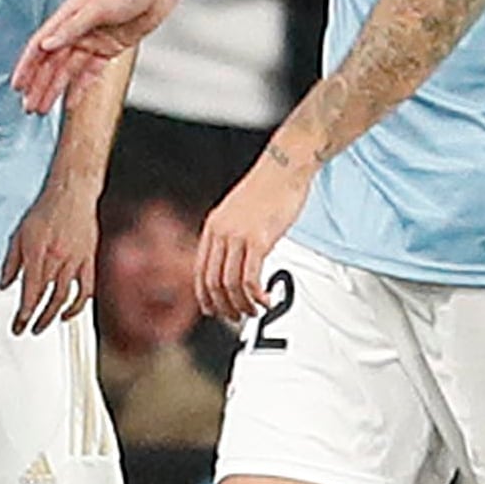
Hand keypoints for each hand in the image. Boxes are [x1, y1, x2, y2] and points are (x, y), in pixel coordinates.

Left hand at [0, 178, 98, 334]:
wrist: (73, 192)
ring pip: (65, 297)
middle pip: (46, 298)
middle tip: (26, 330)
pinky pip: (86, 289)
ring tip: (42, 326)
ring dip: (53, 316)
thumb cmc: (46, 209)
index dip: (23, 312)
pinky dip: (78, 305)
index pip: (30, 291)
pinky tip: (68, 313)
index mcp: (38, 253)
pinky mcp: (89, 260)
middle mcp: (57, 260)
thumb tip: (4, 284)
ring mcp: (75, 261)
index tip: (17, 325)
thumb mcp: (20, 233)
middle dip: (35, 318)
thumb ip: (11, 262)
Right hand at [13, 0, 185, 113]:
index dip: (27, 66)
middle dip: (39, 85)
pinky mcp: (110, 48)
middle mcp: (77, 30)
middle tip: (28, 107)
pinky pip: (90, 72)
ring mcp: (93, 40)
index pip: (40, 45)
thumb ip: (71, 27)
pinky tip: (71, 102)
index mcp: (68, 16)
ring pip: (68, 71)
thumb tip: (46, 45)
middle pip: (52, 63)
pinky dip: (80, 87)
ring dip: (55, 89)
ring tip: (42, 109)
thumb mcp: (98, 6)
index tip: (17, 85)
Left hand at [196, 146, 315, 323]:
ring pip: (232, 285)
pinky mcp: (259, 240)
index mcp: (213, 227)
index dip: (204, 296)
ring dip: (243, 305)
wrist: (284, 166)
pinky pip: (251, 278)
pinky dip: (257, 295)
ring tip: (255, 310)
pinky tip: (266, 299)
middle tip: (237, 317)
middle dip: (224, 307)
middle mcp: (221, 233)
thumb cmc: (268, 187)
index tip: (213, 310)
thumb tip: (235, 259)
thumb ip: (232, 234)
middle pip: (214, 283)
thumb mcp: (238, 211)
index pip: (200, 271)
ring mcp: (238, 236)